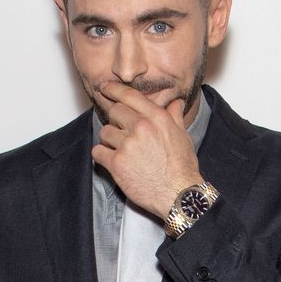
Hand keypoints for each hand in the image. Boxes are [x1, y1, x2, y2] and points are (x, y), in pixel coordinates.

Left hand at [91, 81, 201, 218]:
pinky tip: (112, 161)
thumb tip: (175, 102)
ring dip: (109, 141)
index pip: (129, 96)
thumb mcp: (182, 136)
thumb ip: (174, 116)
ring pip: (105, 132)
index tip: (104, 87)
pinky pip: (98, 152)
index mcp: (157, 118)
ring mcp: (127, 145)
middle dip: (115, 121)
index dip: (113, 89)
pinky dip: (102, 156)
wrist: (178, 194)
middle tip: (121, 133)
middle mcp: (141, 127)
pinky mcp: (116, 163)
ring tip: (122, 151)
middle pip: (114, 112)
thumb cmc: (182, 167)